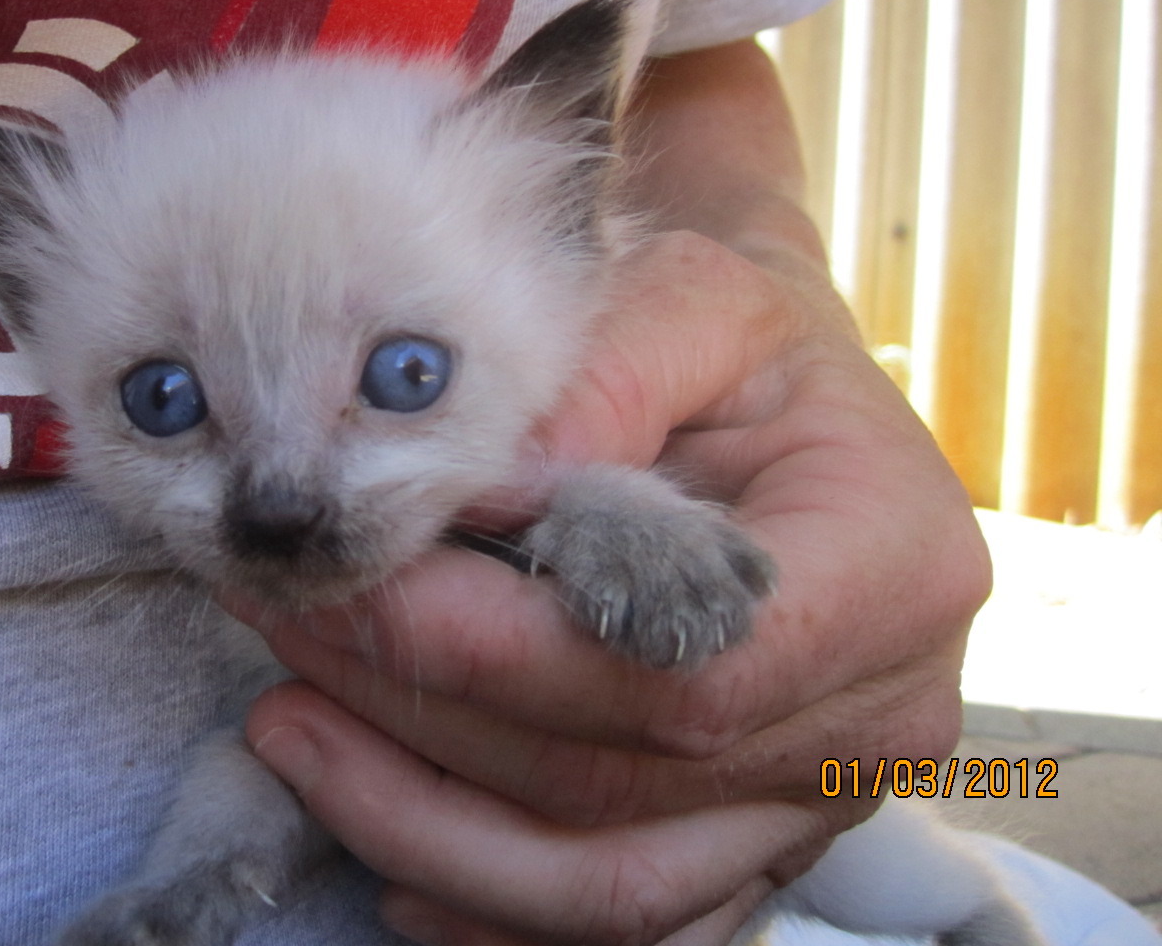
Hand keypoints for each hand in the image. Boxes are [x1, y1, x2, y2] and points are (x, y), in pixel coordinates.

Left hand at [224, 228, 990, 945]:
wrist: (777, 398)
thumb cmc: (734, 341)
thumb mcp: (693, 297)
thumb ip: (603, 378)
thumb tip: (478, 487)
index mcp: (894, 567)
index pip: (681, 664)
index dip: (498, 651)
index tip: (356, 584)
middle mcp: (877, 710)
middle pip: (621, 778)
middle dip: (421, 713)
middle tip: (287, 621)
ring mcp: (816, 796)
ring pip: (606, 886)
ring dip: (420, 822)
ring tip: (289, 724)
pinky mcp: (750, 839)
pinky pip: (618, 918)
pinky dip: (487, 902)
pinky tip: (382, 848)